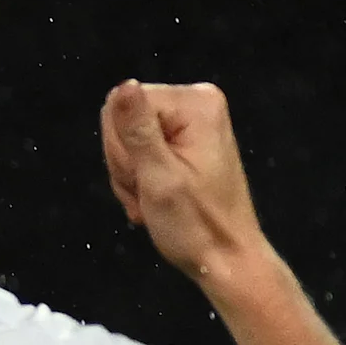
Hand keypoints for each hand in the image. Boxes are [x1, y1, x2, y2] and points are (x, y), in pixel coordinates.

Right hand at [100, 81, 274, 290]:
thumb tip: (123, 87)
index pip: (121, 105)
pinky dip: (139, 179)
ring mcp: (192, 122)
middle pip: (122, 119)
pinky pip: (139, 150)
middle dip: (125, 163)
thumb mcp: (159, 178)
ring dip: (130, 176)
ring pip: (125, 139)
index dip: (120, 148)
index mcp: (195, 104)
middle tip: (148, 193)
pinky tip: (155, 198)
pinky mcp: (186, 140)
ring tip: (152, 199)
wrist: (225, 258)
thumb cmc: (198, 226)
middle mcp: (197, 104)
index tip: (143, 180)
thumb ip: (138, 131)